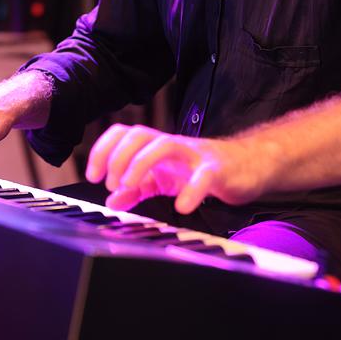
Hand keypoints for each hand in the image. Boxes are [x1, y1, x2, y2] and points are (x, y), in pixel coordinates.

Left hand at [85, 124, 267, 213]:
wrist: (247, 166)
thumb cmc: (201, 170)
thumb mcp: (163, 181)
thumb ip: (138, 189)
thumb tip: (113, 200)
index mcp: (155, 146)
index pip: (122, 134)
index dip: (103, 150)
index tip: (93, 175)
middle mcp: (171, 145)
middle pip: (138, 135)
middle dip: (118, 157)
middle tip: (112, 184)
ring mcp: (193, 155)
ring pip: (163, 145)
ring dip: (140, 164)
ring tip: (130, 187)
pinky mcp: (216, 170)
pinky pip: (203, 176)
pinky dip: (191, 191)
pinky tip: (181, 207)